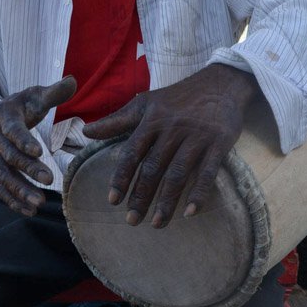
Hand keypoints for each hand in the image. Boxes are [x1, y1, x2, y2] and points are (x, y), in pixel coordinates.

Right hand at [0, 76, 75, 214]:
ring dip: (20, 191)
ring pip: (4, 177)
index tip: (39, 151)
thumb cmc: (20, 107)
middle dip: (28, 169)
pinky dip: (14, 202)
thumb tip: (73, 81)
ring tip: (39, 203)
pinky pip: (2, 189)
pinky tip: (30, 211)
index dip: (24, 141)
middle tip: (49, 179)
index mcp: (5, 118)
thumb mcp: (33, 96)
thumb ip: (54, 92)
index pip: (13, 131)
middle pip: (10, 157)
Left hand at [82, 64, 257, 227]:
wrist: (220, 83)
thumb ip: (117, 121)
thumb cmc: (177, 97)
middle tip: (132, 221)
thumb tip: (86, 131)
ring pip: (178, 173)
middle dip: (141, 196)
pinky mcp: (218, 143)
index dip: (122, 177)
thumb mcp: (145, 104)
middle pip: (153, 167)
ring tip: (157, 224)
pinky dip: (199, 193)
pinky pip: (208, 172)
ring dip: (167, 201)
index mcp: (152, 120)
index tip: (113, 201)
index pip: (133, 153)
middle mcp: (172, 129)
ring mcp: (196, 136)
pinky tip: (190, 213)